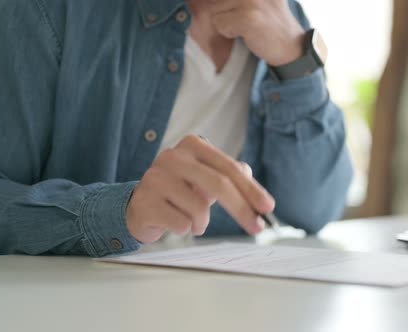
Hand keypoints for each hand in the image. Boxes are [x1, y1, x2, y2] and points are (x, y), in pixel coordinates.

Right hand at [126, 135, 274, 242]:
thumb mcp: (207, 180)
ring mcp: (156, 177)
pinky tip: (174, 223)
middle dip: (242, 210)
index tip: (268, 208)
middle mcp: (173, 156)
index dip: (252, 189)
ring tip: (192, 221)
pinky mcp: (145, 201)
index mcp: (193, 145)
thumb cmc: (181, 192)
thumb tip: (256, 190)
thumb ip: (232, 178)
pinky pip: (181, 224)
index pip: (230, 168)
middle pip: (219, 185)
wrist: (139, 206)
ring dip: (202, 223)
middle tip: (257, 228)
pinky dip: (185, 229)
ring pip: (199, 209)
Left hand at [209, 0, 305, 65]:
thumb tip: (201, 1)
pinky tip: (246, 34)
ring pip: (215, 10)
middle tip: (244, 19)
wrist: (291, 48)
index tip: (237, 19)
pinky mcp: (249, 18)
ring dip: (226, 22)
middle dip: (223, 10)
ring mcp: (252, 1)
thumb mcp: (256, 0)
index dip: (222, 6)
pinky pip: (219, 23)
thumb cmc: (270, 23)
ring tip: (246, 26)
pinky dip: (228, 32)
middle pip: (215, 0)